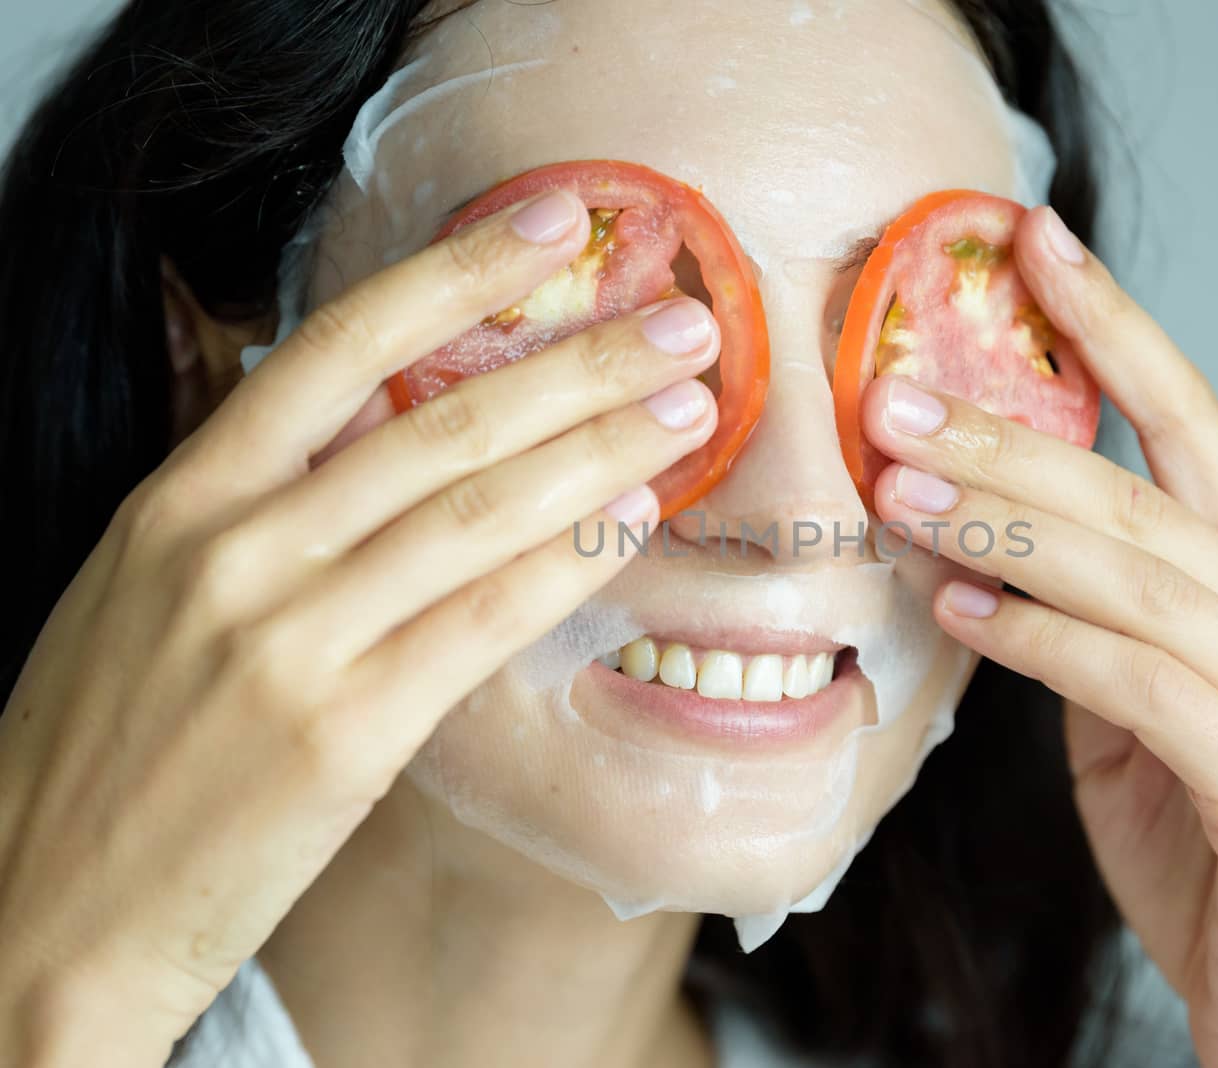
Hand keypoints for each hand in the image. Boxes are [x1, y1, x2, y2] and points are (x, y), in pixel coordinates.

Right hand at [0, 190, 719, 1064]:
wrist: (42, 906)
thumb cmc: (103, 743)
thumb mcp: (142, 586)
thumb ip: (248, 502)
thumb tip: (369, 426)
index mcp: (182, 500)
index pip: (334, 349)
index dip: (451, 277)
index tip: (547, 230)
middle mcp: (238, 550)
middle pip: (439, 426)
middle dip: (577, 365)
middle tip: (682, 326)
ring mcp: (292, 640)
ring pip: (477, 514)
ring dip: (599, 453)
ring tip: (687, 411)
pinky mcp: (344, 733)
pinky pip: (481, 623)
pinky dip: (565, 566)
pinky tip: (631, 525)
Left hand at [859, 208, 1217, 1066]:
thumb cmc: (1211, 860)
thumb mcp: (1133, 724)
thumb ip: (1084, 635)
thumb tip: (974, 556)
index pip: (1192, 432)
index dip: (1117, 331)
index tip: (1037, 245)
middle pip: (1147, 496)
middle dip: (1018, 431)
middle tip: (895, 391)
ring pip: (1142, 579)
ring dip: (1009, 524)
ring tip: (899, 487)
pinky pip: (1144, 689)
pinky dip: (1049, 640)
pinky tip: (965, 607)